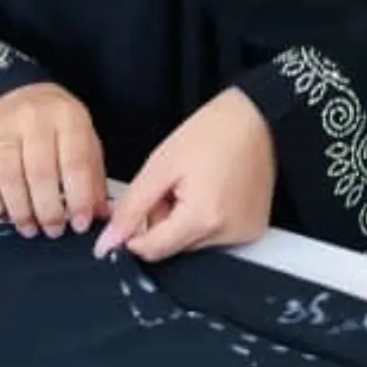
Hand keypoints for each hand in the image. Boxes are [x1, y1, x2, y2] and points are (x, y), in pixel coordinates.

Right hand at [0, 83, 106, 238]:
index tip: (81, 223)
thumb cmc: (55, 122)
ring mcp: (2, 128)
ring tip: (31, 227)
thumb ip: (92, 176)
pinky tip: (4, 214)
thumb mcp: (84, 139)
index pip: (75, 162)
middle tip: (54, 230)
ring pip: (9, 178)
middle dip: (49, 211)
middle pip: (40, 173)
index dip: (79, 199)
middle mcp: (33, 119)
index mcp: (67, 118)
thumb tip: (100, 214)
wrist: (17, 92)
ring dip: (21, 212)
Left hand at [96, 86, 275, 262]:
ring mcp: (244, 234)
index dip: (134, 233)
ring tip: (197, 184)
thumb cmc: (214, 131)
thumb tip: (109, 241)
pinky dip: (206, 219)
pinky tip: (214, 191)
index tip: (133, 213)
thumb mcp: (161, 165)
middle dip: (163, 220)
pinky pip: (215, 236)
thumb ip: (131, 209)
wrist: (257, 117)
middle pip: (173, 246)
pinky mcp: (252, 230)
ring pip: (192, 242)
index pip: (153, 250)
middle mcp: (227, 234)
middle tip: (173, 186)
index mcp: (203, 218)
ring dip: (184, 221)